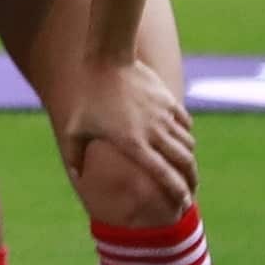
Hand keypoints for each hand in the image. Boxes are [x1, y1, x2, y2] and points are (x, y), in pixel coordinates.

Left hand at [58, 56, 197, 218]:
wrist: (106, 60)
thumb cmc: (86, 97)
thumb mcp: (72, 128)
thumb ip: (74, 155)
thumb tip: (76, 177)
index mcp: (134, 144)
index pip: (164, 175)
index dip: (177, 192)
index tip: (185, 204)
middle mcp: (155, 132)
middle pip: (184, 163)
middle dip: (192, 181)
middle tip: (191, 193)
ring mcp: (164, 115)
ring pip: (187, 144)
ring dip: (188, 159)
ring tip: (186, 168)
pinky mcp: (168, 101)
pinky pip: (185, 124)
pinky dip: (186, 135)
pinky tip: (182, 140)